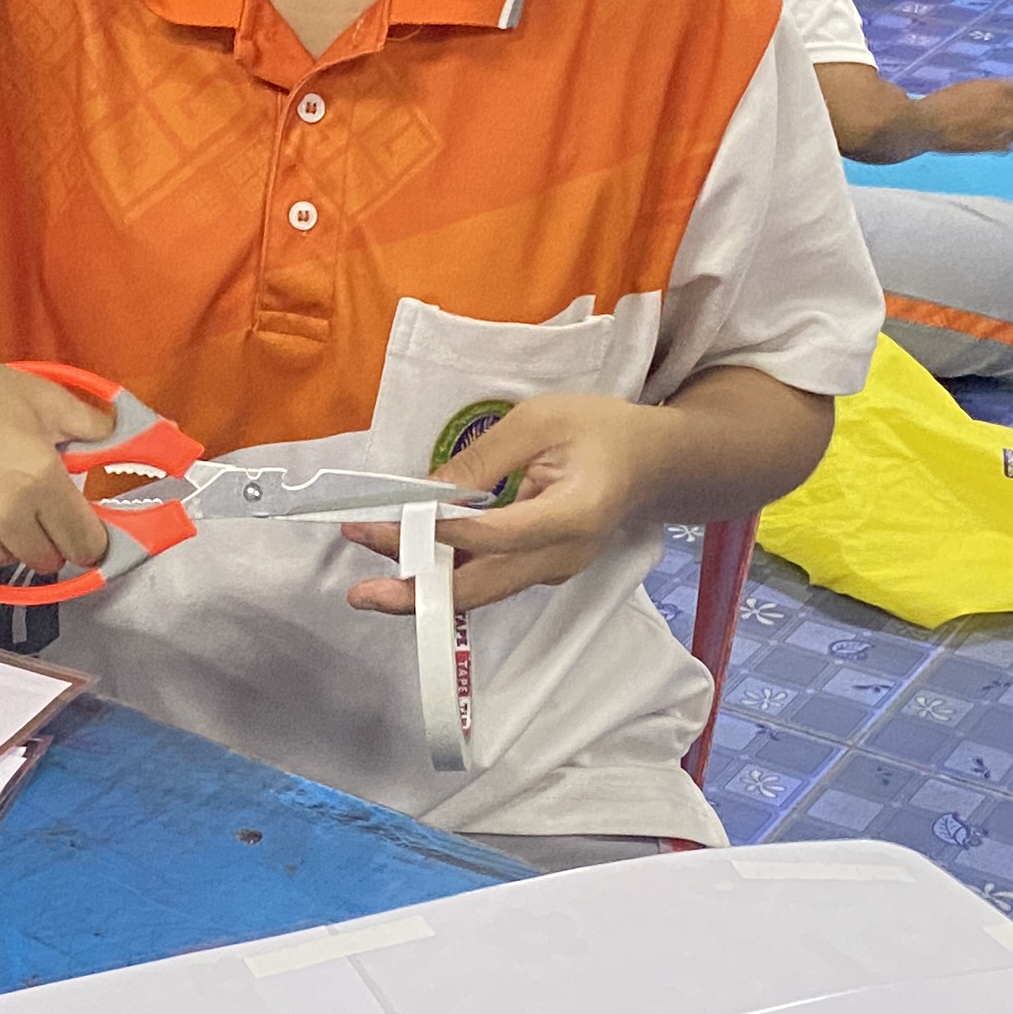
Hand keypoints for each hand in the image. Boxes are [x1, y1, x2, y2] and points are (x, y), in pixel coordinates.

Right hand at [0, 335, 113, 579]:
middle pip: (46, 560)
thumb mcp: (33, 394)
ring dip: (1, 539)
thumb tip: (126, 443)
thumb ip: (88, 424)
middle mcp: (0, 519)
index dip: (88, 536)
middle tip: (24, 501)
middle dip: (46, 536)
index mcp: (37, 480)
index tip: (80, 526)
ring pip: (2, 561)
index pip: (86, 544)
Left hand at [340, 395, 671, 616]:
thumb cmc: (598, 431)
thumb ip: (482, 460)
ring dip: (424, 587)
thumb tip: (424, 496)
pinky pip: (487, 581)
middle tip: (361, 592)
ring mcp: (550, 571)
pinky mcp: (538, 570)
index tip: (389, 525)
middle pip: (482, 587)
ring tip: (368, 586)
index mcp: (572, 516)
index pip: (497, 535)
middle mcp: (560, 557)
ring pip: (480, 592)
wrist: (651, 463)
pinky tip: (406, 566)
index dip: (443, 535)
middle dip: (417, 590)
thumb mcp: (538, 422)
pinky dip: (445, 576)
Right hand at [912, 75, 1012, 152]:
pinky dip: (1007, 144)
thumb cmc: (939, 103)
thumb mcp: (965, 88)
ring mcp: (995, 126)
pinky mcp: (988, 145)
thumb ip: (987, 91)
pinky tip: (1001, 143)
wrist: (925, 123)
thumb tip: (999, 92)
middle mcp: (999, 106)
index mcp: (994, 88)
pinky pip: (1008, 146)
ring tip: (1010, 130)